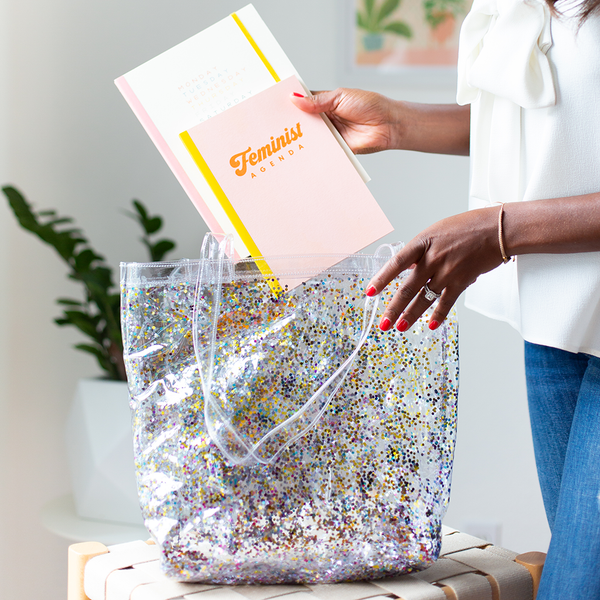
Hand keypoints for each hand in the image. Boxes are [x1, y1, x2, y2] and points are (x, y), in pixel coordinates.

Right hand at [291, 89, 470, 155]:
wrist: (387, 125)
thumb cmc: (369, 105)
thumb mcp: (340, 97)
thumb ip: (318, 101)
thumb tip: (295, 100)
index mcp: (325, 103)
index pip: (303, 103)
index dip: (291, 104)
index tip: (275, 106)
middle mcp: (326, 119)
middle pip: (304, 122)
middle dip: (292, 124)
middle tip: (275, 126)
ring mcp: (330, 135)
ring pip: (310, 137)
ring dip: (300, 138)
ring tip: (283, 139)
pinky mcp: (335, 149)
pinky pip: (321, 150)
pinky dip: (312, 151)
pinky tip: (300, 151)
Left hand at [366, 208, 502, 330]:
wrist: (496, 230)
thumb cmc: (467, 227)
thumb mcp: (436, 232)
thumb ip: (420, 251)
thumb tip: (406, 267)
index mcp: (422, 243)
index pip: (396, 263)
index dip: (381, 279)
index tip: (370, 292)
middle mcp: (432, 258)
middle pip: (408, 288)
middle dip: (393, 308)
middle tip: (383, 322)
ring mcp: (447, 271)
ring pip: (424, 298)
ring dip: (411, 316)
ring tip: (400, 327)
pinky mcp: (462, 281)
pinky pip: (446, 302)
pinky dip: (438, 315)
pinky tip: (431, 325)